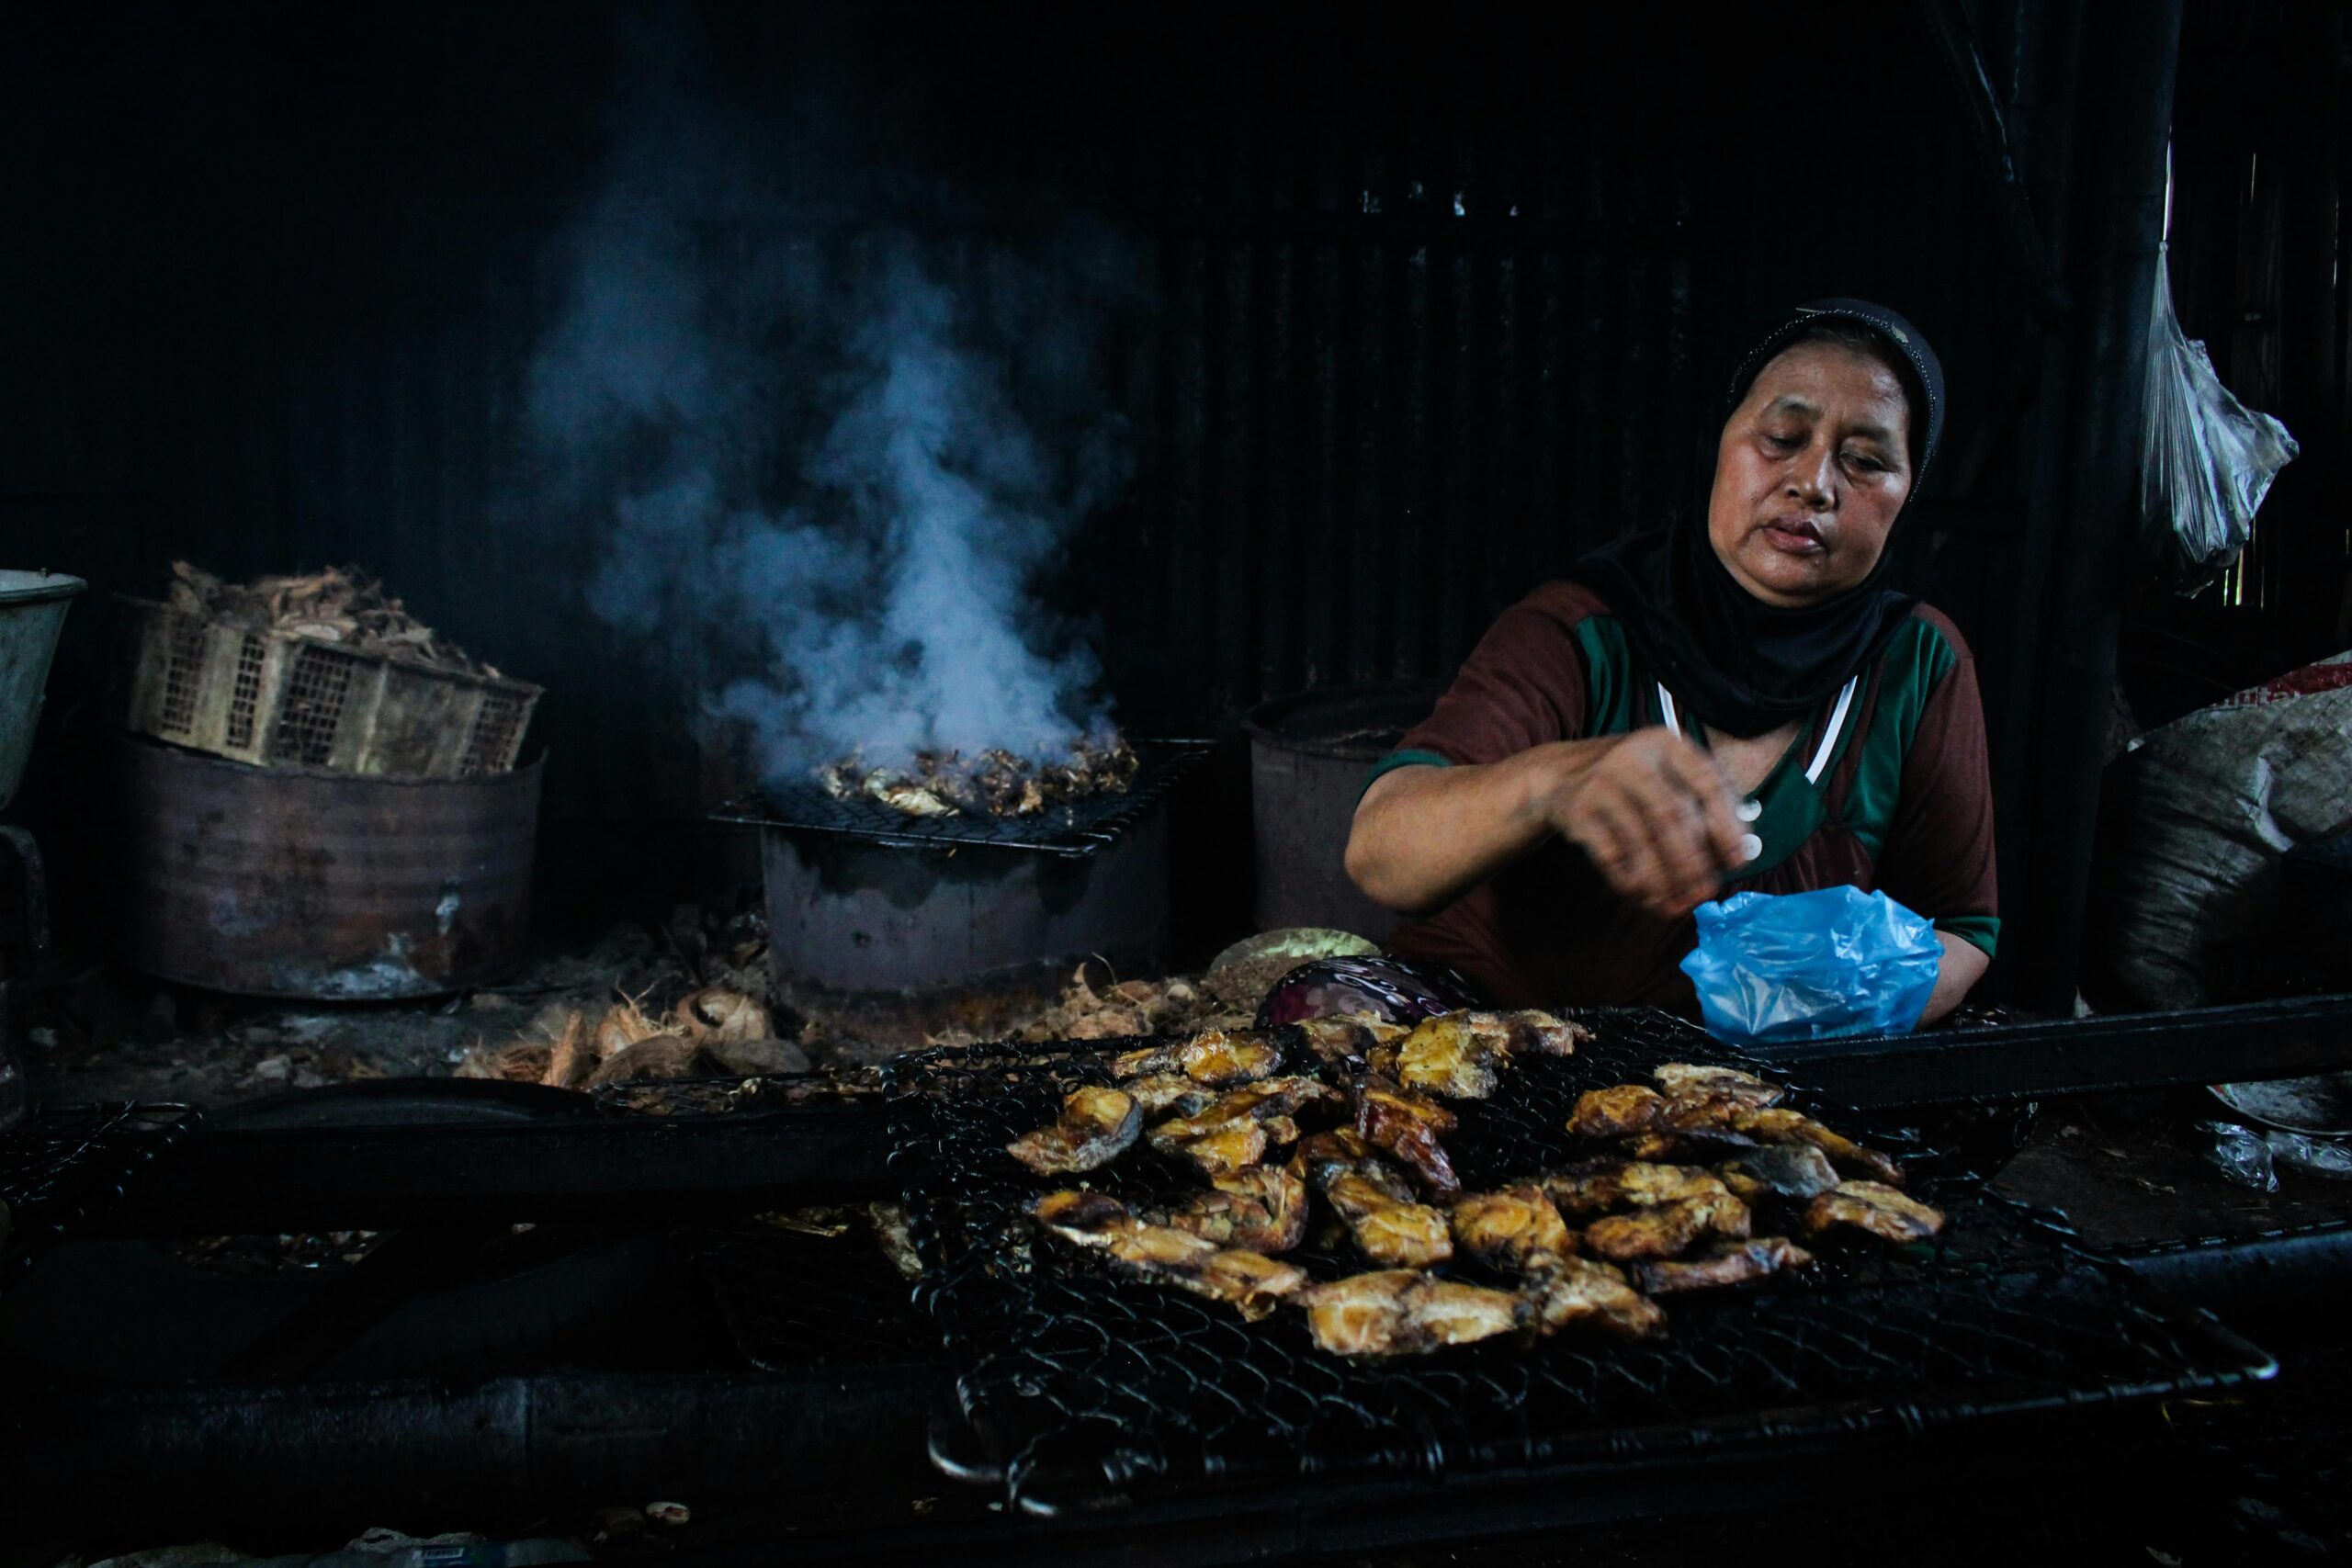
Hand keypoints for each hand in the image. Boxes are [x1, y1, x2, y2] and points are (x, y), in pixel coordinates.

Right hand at [1540, 729, 1750, 917]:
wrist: (1559, 776)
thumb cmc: (1631, 783)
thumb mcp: (1665, 776)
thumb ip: (1703, 805)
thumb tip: (1741, 852)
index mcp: (1666, 744)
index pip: (1707, 782)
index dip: (1726, 826)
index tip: (1736, 863)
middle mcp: (1633, 756)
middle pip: (1671, 815)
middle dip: (1692, 862)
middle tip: (1704, 895)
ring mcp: (1600, 780)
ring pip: (1641, 837)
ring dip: (1662, 879)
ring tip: (1675, 905)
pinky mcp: (1576, 808)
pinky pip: (1608, 852)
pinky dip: (1628, 879)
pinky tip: (1642, 896)